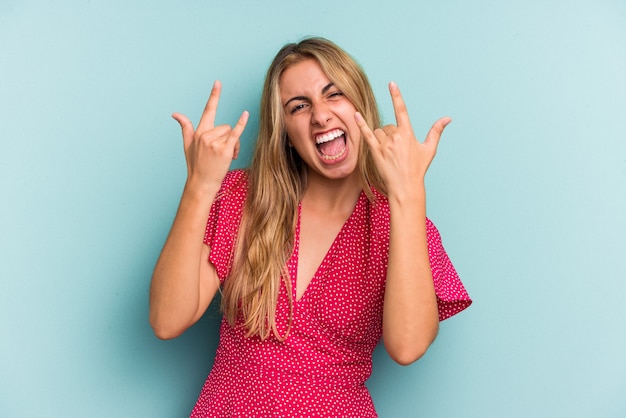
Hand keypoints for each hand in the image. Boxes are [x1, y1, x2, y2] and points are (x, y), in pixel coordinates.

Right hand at [172, 80, 248, 192]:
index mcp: (199, 132)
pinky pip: (235, 133)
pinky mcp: (223, 150)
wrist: (201, 183)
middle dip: (227, 138)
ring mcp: (214, 142)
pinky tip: (245, 114)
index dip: (214, 96)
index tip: (218, 82)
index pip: (208, 110)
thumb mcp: (188, 145)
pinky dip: (241, 124)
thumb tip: (175, 114)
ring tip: (226, 157)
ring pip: (231, 134)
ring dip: (233, 145)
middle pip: (225, 127)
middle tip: (223, 153)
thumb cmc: (196, 165)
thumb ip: (185, 127)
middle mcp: (205, 135)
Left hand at [355, 82, 450, 197]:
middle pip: (389, 126)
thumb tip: (447, 118)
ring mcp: (384, 144)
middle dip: (392, 134)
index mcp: (408, 133)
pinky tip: (356, 115)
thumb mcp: (429, 149)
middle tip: (398, 150)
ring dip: (382, 137)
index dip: (396, 96)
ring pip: (379, 131)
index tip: (391, 84)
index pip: (401, 110)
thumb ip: (436, 131)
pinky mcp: (375, 152)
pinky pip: (367, 134)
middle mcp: (395, 137)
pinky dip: (361, 125)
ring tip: (389, 152)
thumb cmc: (418, 169)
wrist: (406, 186)